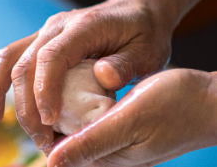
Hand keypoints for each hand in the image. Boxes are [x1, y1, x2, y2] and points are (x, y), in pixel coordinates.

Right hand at [0, 0, 171, 149]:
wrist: (134, 11)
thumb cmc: (143, 33)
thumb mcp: (148, 50)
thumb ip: (126, 63)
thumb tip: (103, 77)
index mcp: (83, 26)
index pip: (52, 56)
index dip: (45, 90)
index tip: (50, 122)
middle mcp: (57, 26)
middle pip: (25, 62)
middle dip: (26, 105)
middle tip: (41, 140)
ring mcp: (45, 32)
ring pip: (8, 57)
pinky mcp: (41, 41)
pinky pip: (12, 58)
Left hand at [47, 69, 216, 166]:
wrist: (207, 100)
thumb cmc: (173, 107)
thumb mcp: (129, 122)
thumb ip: (92, 143)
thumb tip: (52, 162)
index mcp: (107, 159)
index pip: (61, 153)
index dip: (45, 129)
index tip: (43, 100)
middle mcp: (109, 155)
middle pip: (68, 141)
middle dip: (55, 118)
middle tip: (53, 86)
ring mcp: (117, 142)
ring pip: (80, 129)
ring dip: (70, 110)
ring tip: (66, 83)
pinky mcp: (124, 128)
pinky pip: (96, 121)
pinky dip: (87, 105)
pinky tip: (87, 86)